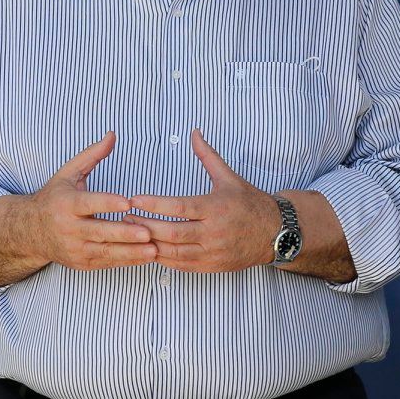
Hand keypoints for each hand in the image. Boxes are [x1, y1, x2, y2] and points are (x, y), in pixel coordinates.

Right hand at [19, 133, 154, 272]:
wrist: (29, 231)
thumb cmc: (53, 199)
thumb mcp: (68, 173)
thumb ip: (92, 155)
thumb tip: (112, 134)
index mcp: (66, 203)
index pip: (89, 203)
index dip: (108, 203)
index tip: (128, 203)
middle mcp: (68, 228)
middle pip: (100, 232)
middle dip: (125, 233)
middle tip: (148, 232)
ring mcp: (74, 248)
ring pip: (105, 252)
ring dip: (131, 252)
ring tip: (154, 250)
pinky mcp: (81, 263)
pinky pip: (106, 263)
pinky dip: (127, 261)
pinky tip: (145, 257)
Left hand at [127, 129, 281, 273]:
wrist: (275, 233)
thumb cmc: (251, 204)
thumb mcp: (229, 177)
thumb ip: (207, 156)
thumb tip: (194, 132)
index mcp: (216, 208)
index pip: (178, 207)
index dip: (153, 204)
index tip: (133, 199)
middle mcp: (214, 232)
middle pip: (172, 233)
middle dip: (145, 226)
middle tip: (124, 217)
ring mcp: (213, 253)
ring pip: (174, 252)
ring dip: (150, 244)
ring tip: (130, 233)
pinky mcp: (212, 266)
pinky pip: (182, 265)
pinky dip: (163, 258)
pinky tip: (149, 249)